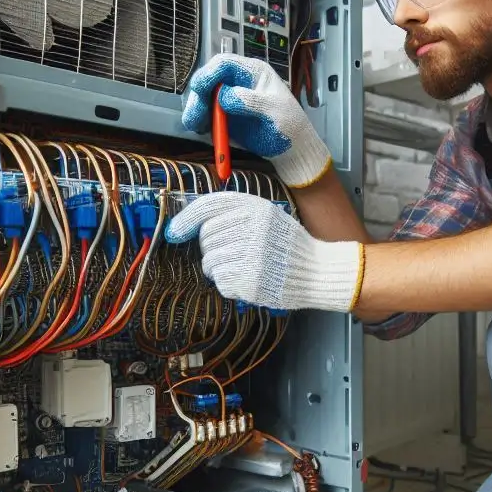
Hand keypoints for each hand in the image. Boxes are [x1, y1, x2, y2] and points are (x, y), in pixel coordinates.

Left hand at [165, 192, 363, 312]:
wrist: (316, 271)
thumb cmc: (288, 245)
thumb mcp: (267, 216)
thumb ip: (235, 213)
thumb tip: (190, 224)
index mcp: (256, 208)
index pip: (208, 207)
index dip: (186, 219)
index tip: (174, 231)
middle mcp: (252, 229)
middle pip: (206, 237)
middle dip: (211, 248)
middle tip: (232, 252)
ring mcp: (251, 256)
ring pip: (209, 262)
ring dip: (218, 268)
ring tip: (241, 267)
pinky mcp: (250, 281)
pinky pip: (221, 281)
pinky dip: (229, 284)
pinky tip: (247, 279)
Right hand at [181, 55, 331, 188]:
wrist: (293, 151)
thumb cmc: (289, 125)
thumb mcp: (274, 111)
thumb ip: (251, 101)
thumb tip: (224, 96)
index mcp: (252, 72)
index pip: (224, 64)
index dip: (209, 74)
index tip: (199, 89)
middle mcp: (238, 82)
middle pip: (209, 80)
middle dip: (198, 96)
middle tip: (193, 115)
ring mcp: (230, 99)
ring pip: (204, 98)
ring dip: (195, 109)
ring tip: (193, 125)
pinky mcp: (225, 117)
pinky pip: (207, 115)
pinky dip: (200, 121)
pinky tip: (199, 129)